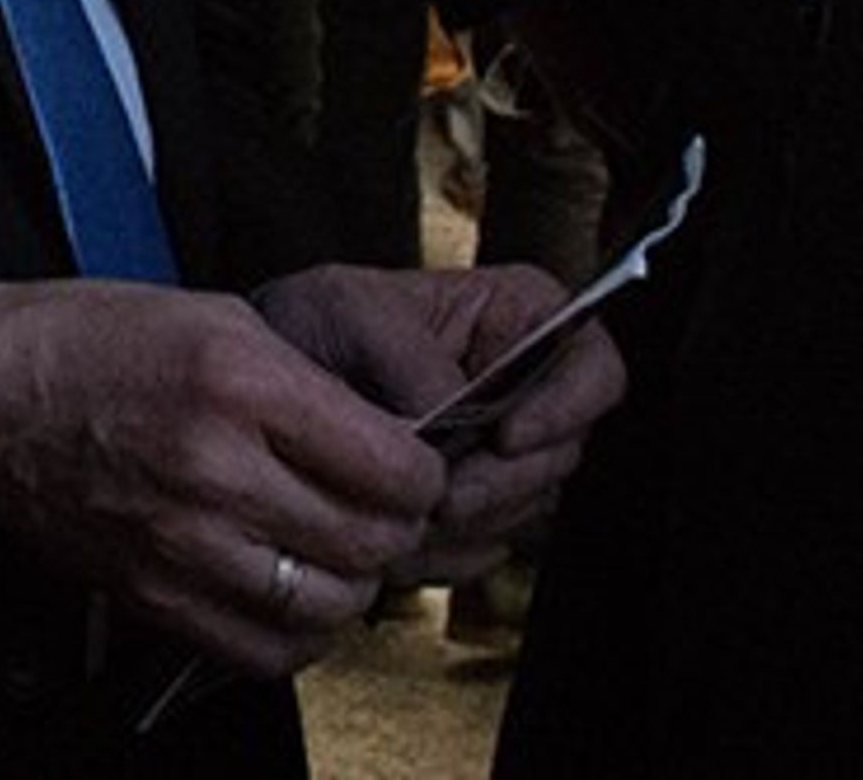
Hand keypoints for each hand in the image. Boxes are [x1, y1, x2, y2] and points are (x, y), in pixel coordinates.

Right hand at [0, 270, 442, 670]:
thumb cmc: (93, 341)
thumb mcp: (221, 319)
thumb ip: (312, 385)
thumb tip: (391, 446)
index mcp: (241, 381)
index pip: (394, 467)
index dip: (423, 475)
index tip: (412, 468)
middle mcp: (217, 465)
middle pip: (371, 541)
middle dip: (396, 531)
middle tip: (379, 511)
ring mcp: (182, 539)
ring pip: (328, 603)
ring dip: (351, 584)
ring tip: (334, 551)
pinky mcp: (153, 592)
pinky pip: (265, 649)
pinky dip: (298, 633)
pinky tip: (289, 594)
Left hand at [251, 259, 621, 580]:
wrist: (268, 389)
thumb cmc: (315, 325)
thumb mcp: (349, 312)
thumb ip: (409, 356)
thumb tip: (449, 411)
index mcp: (518, 317)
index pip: (595, 366)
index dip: (568, 406)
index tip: (509, 435)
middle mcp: (527, 389)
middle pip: (561, 454)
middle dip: (499, 483)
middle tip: (440, 494)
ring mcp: (507, 456)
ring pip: (526, 510)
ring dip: (466, 522)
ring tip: (402, 512)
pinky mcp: (477, 510)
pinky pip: (484, 547)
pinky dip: (442, 550)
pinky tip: (396, 534)